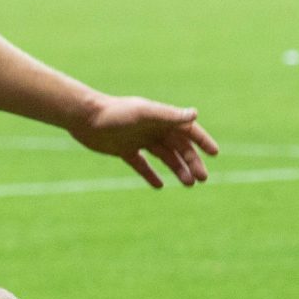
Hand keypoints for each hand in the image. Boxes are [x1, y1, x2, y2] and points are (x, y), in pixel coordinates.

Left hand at [71, 97, 219, 188]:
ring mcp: (139, 140)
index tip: (214, 154)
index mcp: (160, 118)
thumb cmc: (115, 113)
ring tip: (188, 184)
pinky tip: (159, 186)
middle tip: (201, 179)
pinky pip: (141, 164)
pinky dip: (150, 174)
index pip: (187, 130)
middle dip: (192, 162)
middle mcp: (152, 128)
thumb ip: (169, 115)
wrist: (84, 118)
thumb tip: (195, 114)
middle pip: (179, 147)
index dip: (202, 140)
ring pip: (164, 156)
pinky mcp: (124, 150)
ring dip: (177, 169)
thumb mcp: (144, 114)